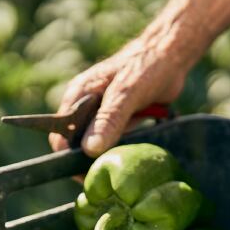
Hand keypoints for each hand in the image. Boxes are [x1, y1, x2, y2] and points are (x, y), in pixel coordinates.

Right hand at [46, 0, 229, 156]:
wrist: (170, 56)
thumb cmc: (146, 67)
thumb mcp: (126, 93)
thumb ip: (109, 120)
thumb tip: (88, 149)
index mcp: (77, 97)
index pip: (59, 135)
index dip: (68, 156)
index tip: (85, 172)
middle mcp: (84, 107)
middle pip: (76, 144)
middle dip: (88, 160)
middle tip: (109, 172)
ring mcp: (100, 114)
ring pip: (94, 145)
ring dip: (107, 156)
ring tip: (123, 163)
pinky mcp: (116, 119)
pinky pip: (111, 141)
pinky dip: (120, 149)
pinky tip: (132, 152)